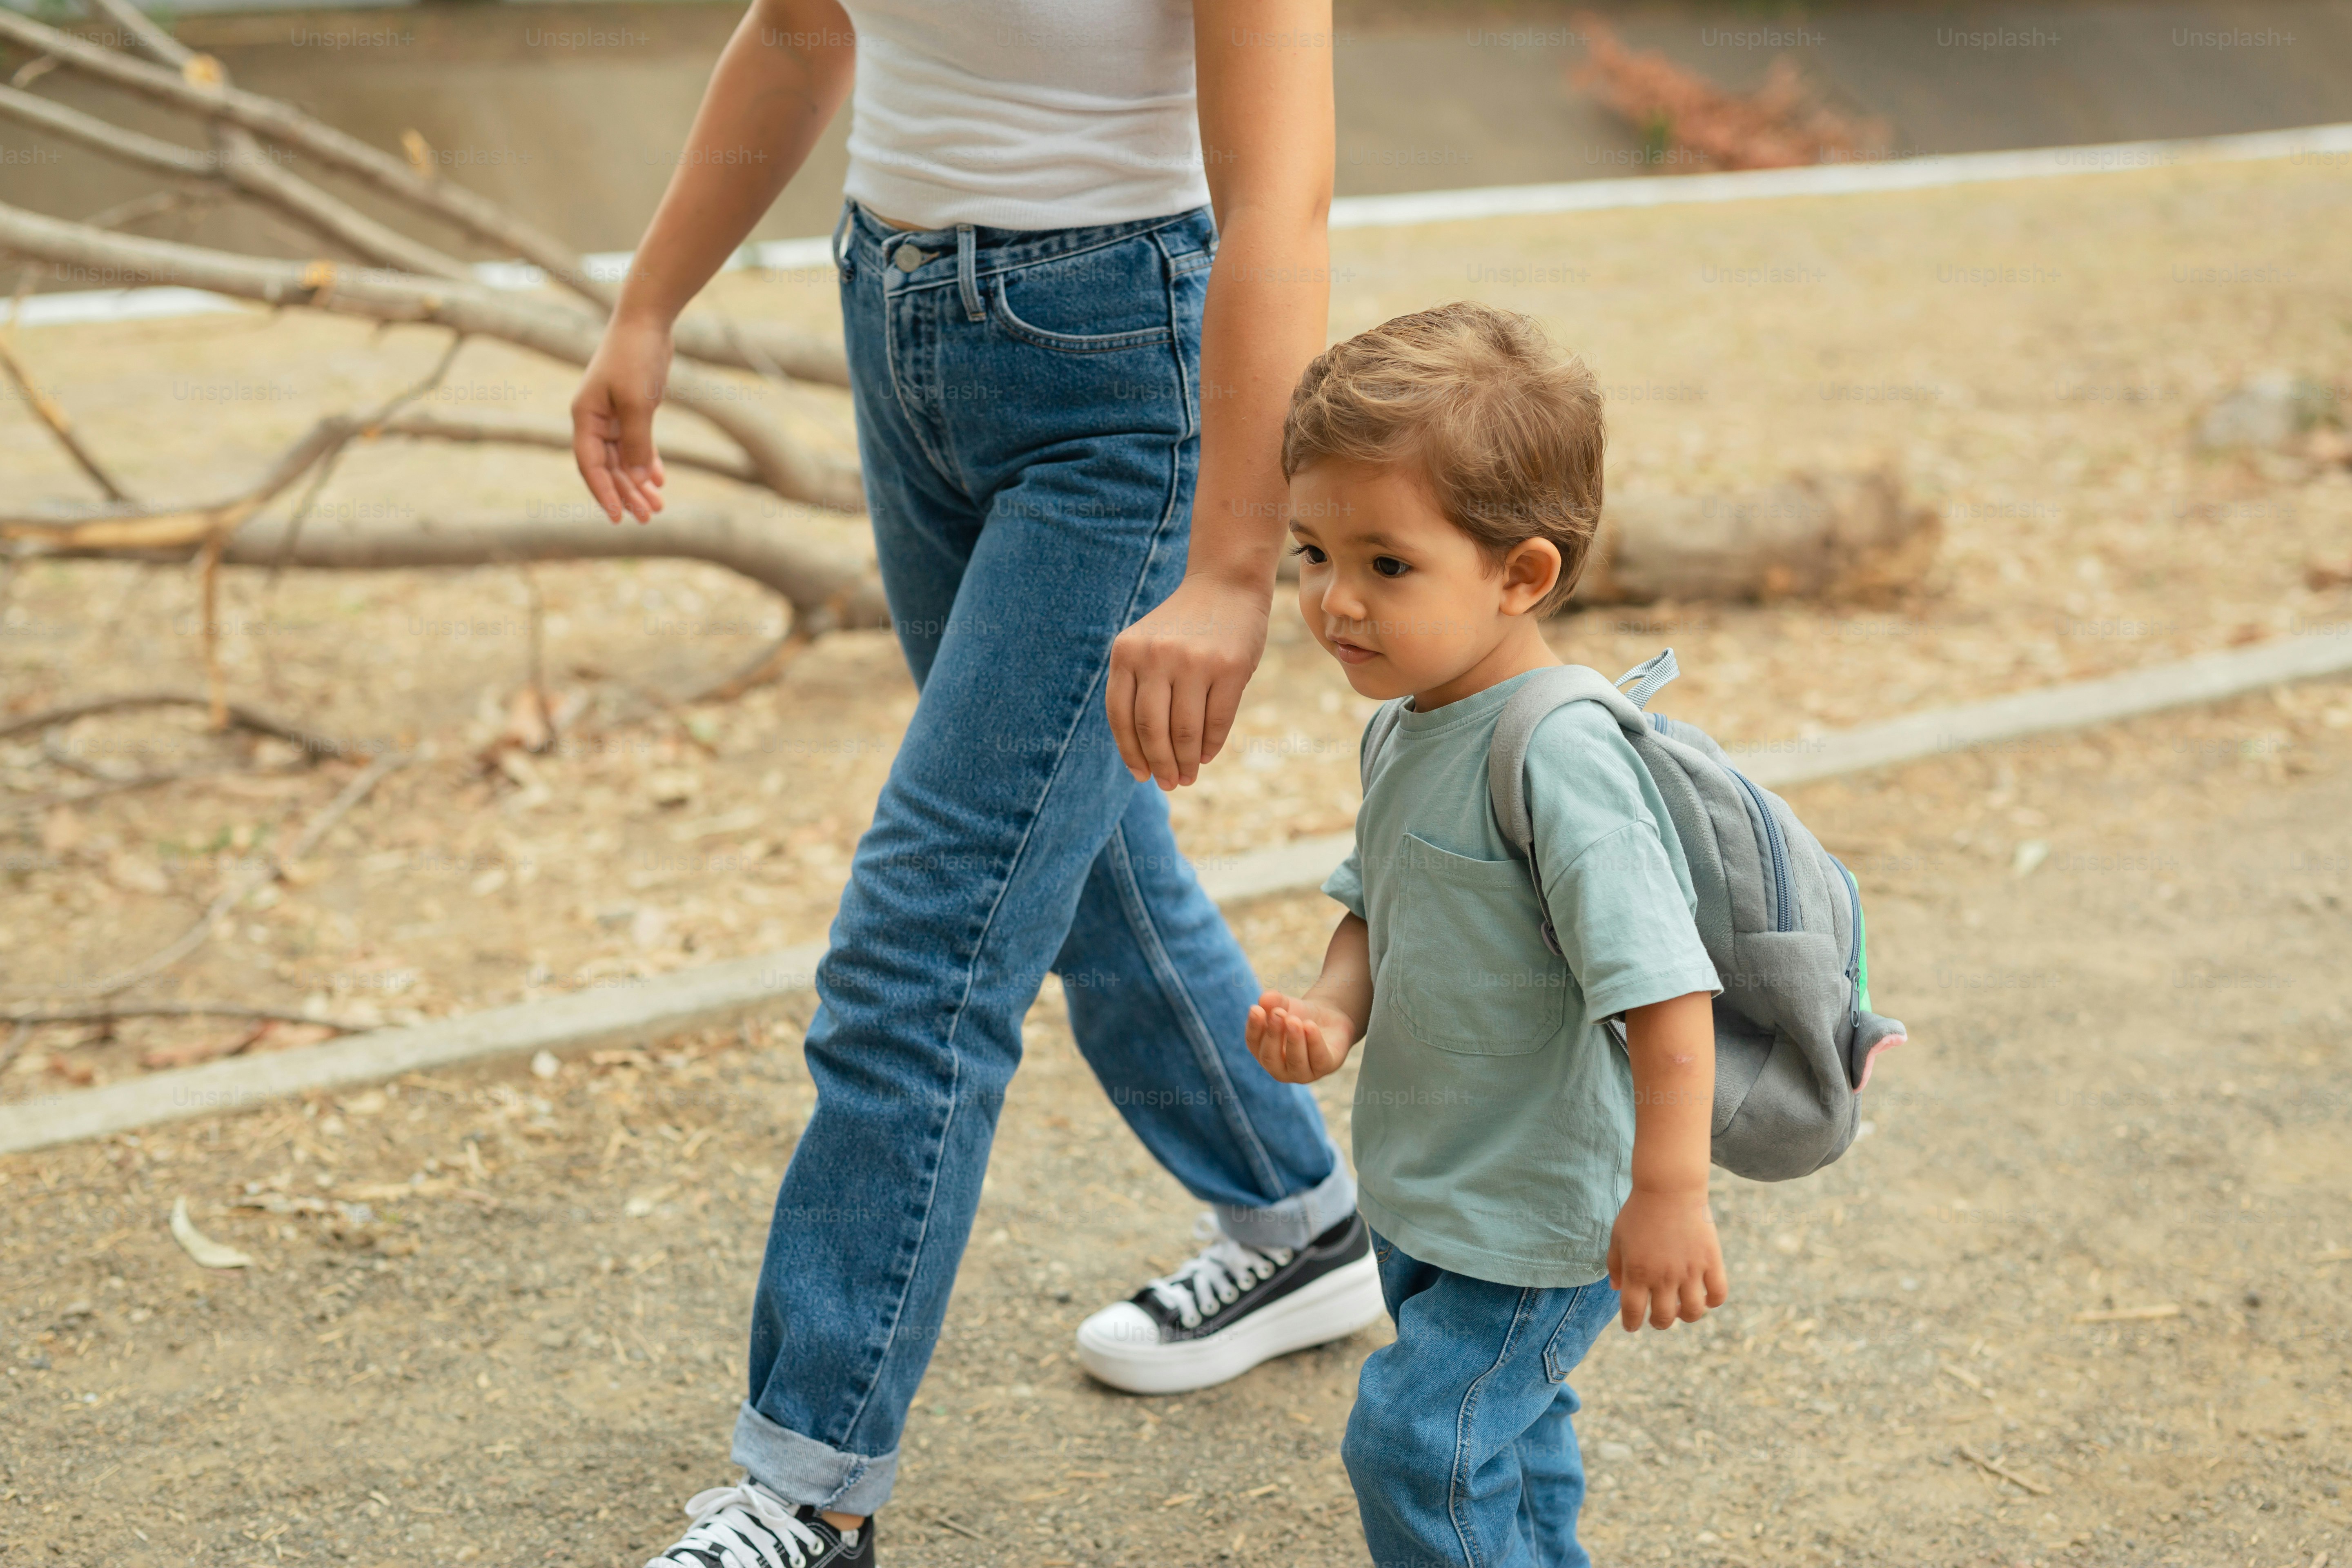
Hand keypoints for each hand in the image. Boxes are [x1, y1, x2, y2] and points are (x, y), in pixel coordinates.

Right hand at [570, 315, 672, 523]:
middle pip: (608, 467)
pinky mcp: (631, 410)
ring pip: (623, 459)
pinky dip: (647, 462)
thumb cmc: (635, 358)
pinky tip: (659, 480)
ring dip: (638, 483)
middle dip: (627, 493)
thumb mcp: (637, 403)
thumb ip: (636, 442)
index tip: (617, 518)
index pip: (590, 465)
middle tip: (649, 518)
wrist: (646, 323)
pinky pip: (636, 445)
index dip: (603, 493)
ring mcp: (612, 415)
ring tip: (658, 507)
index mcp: (585, 417)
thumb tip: (636, 480)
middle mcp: (595, 419)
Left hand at [1106, 572, 1269, 789]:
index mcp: (1127, 652)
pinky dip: (1210, 745)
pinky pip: (1217, 720)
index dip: (1130, 752)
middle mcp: (1156, 656)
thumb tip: (1143, 754)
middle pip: (1152, 729)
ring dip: (1186, 762)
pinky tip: (1205, 756)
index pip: (1120, 716)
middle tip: (1169, 783)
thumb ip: (1139, 687)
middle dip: (1160, 764)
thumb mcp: (1147, 646)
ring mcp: (1193, 661)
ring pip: (1184, 731)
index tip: (1141, 775)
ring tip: (1187, 777)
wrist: (1227, 584)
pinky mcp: (1229, 667)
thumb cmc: (1184, 626)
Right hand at [1245, 989, 1355, 1083]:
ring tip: (1294, 1020)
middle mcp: (1280, 1068)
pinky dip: (1314, 1042)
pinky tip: (1310, 1026)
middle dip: (1273, 1035)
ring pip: (1296, 1062)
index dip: (1254, 1028)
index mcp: (1263, 1053)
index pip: (1253, 1044)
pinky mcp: (1325, 1067)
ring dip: (1294, 1040)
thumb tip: (1265, 998)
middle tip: (1277, 1014)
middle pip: (1270, 1057)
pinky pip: (1319, 1059)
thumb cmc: (1298, 1016)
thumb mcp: (1284, 1004)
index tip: (1256, 1010)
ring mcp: (1302, 1073)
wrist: (1327, 1019)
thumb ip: (1273, 1001)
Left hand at [1605, 1189, 1727, 1331]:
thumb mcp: (1617, 1237)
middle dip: (1659, 1322)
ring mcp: (1689, 1270)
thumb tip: (1616, 1290)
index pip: (1632, 1313)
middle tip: (1659, 1316)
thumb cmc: (1639, 1211)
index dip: (1631, 1324)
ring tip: (1681, 1306)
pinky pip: (1718, 1294)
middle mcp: (1663, 1276)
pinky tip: (1705, 1296)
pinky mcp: (1711, 1261)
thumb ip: (1615, 1266)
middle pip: (1663, 1318)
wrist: (1669, 1187)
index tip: (1632, 1326)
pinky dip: (1712, 1301)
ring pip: (1692, 1313)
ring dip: (1685, 1315)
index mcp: (1637, 1272)